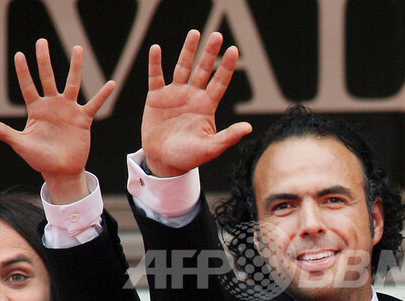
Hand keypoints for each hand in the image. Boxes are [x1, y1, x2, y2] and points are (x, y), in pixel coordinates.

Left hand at [0, 39, 114, 203]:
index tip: (19, 54)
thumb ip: (6, 133)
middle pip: (48, 77)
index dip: (23, 71)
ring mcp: (69, 110)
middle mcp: (52, 106)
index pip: (28, 86)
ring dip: (75, 66)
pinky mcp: (83, 119)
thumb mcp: (21, 145)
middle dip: (44, 59)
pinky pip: (95, 104)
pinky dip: (103, 95)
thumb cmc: (40, 160)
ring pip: (72, 83)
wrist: (61, 171)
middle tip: (41, 41)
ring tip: (78, 48)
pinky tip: (111, 83)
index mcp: (36, 110)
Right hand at [141, 30, 251, 176]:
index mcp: (207, 106)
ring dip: (188, 51)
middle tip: (217, 35)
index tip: (234, 50)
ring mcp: (175, 94)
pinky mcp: (157, 98)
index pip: (220, 82)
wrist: (164, 162)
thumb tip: (249, 128)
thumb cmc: (190, 157)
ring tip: (195, 33)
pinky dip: (155, 63)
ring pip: (183, 68)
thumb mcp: (211, 148)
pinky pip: (156, 77)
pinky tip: (157, 49)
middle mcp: (193, 96)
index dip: (227, 66)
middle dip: (210, 53)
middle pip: (203, 70)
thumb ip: (229, 136)